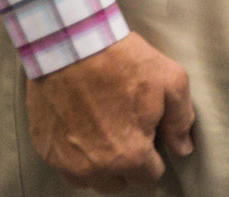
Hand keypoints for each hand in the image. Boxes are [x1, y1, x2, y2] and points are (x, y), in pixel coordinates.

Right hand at [26, 32, 193, 191]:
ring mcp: (66, 161)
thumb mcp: (170, 82)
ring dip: (101, 164)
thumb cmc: (123, 62)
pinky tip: (83, 127)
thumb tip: (183, 149)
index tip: (150, 135)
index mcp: (129, 155)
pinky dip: (76, 154)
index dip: (154, 155)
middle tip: (129, 131)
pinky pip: (66, 166)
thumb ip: (181, 121)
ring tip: (106, 131)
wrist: (73, 47)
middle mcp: (95, 167)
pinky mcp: (45, 149)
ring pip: (91, 179)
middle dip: (128, 163)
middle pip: (119, 182)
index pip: (149, 177)